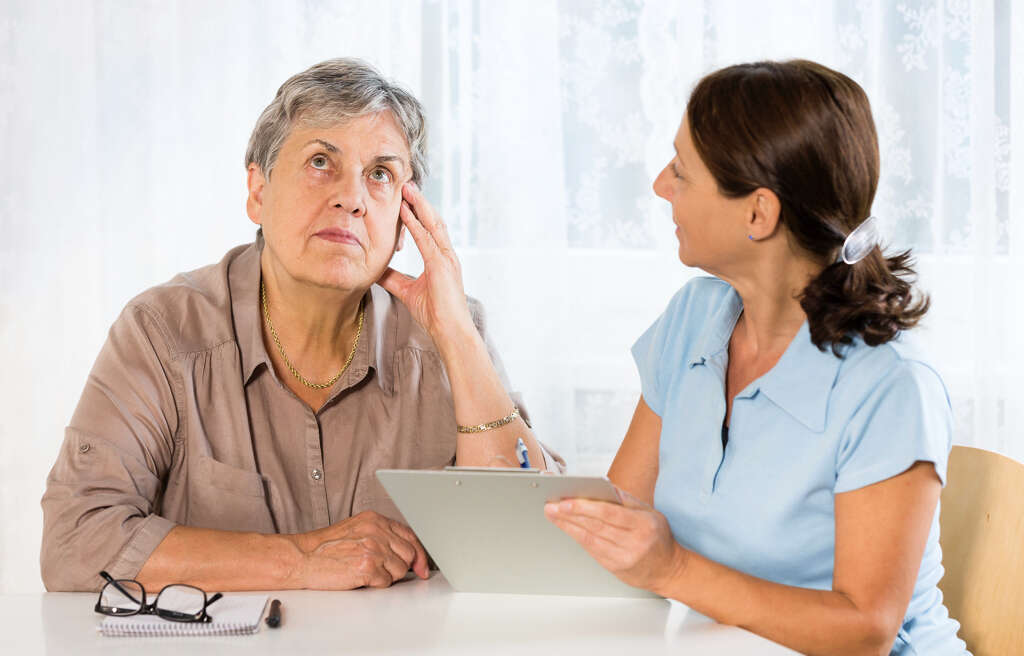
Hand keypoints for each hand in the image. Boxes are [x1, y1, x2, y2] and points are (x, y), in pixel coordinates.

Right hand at [288, 510, 429, 588]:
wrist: (302, 558)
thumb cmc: (326, 547)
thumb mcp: (356, 530)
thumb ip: (381, 535)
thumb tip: (406, 551)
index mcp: (375, 520)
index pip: (410, 535)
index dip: (419, 553)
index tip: (423, 566)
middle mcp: (376, 531)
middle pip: (409, 554)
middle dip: (401, 566)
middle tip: (383, 570)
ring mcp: (373, 549)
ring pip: (400, 570)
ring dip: (387, 576)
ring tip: (366, 571)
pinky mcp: (367, 567)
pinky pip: (386, 582)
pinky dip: (376, 584)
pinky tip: (360, 577)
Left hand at [378, 183, 474, 346]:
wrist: (449, 330)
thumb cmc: (434, 314)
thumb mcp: (407, 291)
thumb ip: (393, 278)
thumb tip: (375, 269)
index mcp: (441, 259)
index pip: (429, 229)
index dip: (419, 213)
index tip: (407, 198)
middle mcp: (446, 254)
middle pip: (433, 220)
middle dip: (420, 202)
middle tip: (407, 184)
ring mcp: (446, 258)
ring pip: (432, 224)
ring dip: (419, 205)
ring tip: (408, 189)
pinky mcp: (442, 265)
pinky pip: (426, 239)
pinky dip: (416, 224)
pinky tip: (406, 212)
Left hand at [544, 487, 687, 594]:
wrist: (669, 570)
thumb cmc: (658, 537)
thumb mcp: (650, 512)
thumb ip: (625, 499)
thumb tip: (602, 486)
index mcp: (643, 524)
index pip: (610, 514)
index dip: (586, 507)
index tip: (566, 500)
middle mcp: (633, 542)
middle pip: (596, 526)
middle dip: (570, 515)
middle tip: (552, 505)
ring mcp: (623, 557)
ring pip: (590, 539)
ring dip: (568, 525)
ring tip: (553, 513)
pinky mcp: (615, 567)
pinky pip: (591, 549)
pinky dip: (577, 536)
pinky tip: (566, 527)